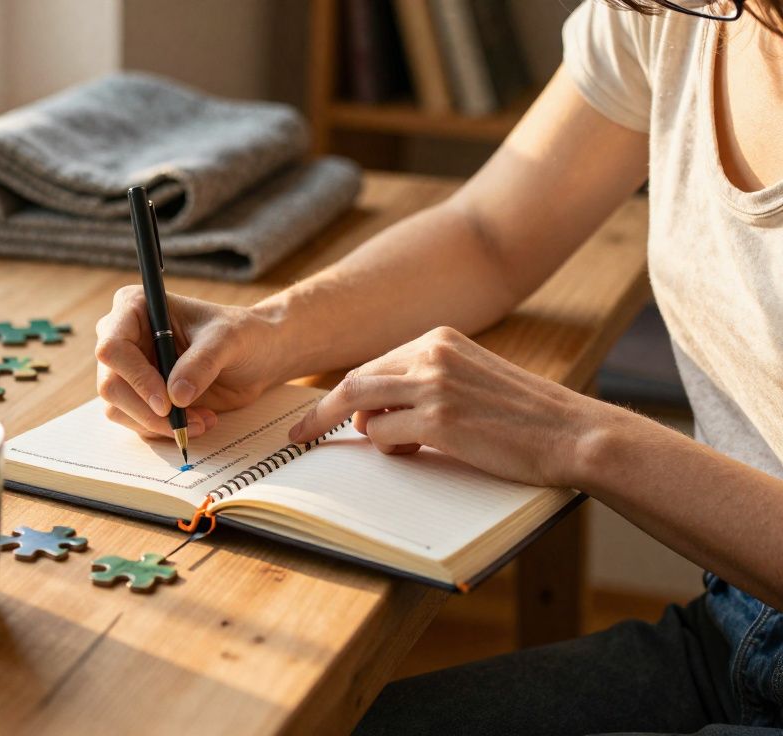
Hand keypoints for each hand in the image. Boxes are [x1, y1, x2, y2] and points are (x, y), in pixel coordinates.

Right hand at [95, 286, 282, 437]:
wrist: (256, 356)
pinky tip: (199, 420)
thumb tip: (176, 396)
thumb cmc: (241, 334)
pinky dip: (165, 430)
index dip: (135, 377)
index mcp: (134, 308)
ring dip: (159, 424)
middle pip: (110, 384)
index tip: (166, 402)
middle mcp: (124, 338)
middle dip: (146, 411)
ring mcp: (129, 370)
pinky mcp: (141, 396)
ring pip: (119, 409)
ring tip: (202, 420)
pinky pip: (136, 423)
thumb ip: (202, 363)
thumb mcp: (227, 340)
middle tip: (183, 422)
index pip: (112, 347)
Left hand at [287, 326, 605, 486]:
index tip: (317, 412)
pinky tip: (416, 452)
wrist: (573, 432)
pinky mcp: (439, 420)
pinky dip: (388, 450)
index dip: (343, 392)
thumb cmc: (523, 416)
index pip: (373, 365)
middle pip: (354, 381)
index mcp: (440, 339)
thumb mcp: (470, 378)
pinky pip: (381, 436)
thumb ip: (423, 383)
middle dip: (321, 411)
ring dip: (363, 432)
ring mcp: (434, 385)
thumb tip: (369, 410)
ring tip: (398, 447)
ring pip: (360, 406)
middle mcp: (432, 354)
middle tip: (299, 435)